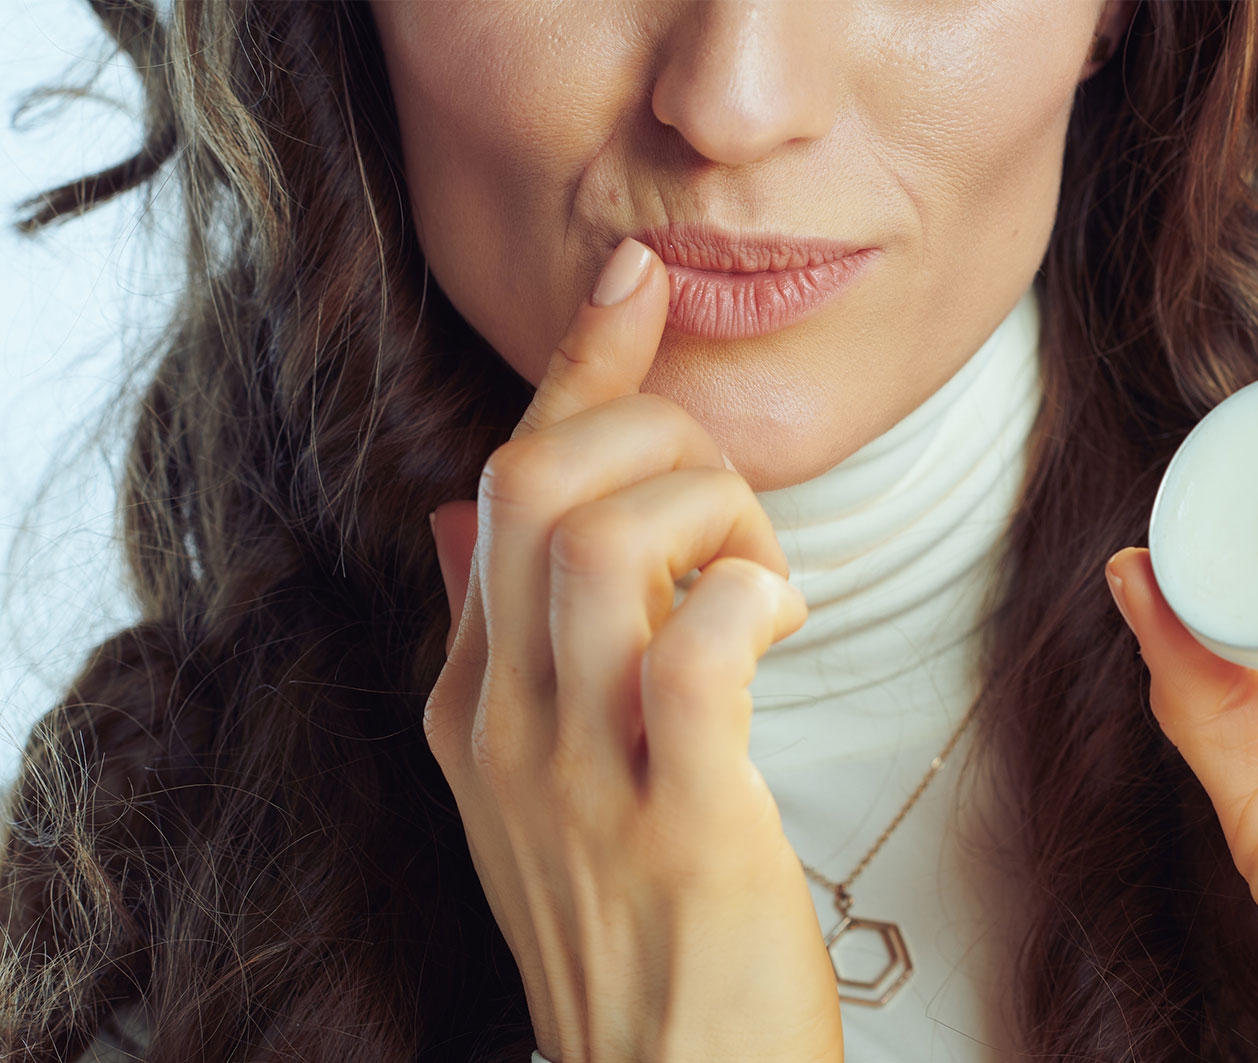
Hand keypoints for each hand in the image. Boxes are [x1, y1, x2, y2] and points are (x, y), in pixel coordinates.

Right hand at [424, 238, 844, 1062]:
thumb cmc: (647, 930)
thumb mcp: (549, 787)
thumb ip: (519, 656)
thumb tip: (481, 522)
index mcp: (476, 702)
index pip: (505, 486)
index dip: (578, 370)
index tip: (638, 284)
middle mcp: (505, 726)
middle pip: (540, 483)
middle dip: (661, 439)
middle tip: (739, 515)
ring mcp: (578, 778)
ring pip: (605, 540)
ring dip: (716, 520)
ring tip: (768, 588)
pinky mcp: (679, 825)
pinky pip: (694, 649)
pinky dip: (750, 598)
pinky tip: (782, 621)